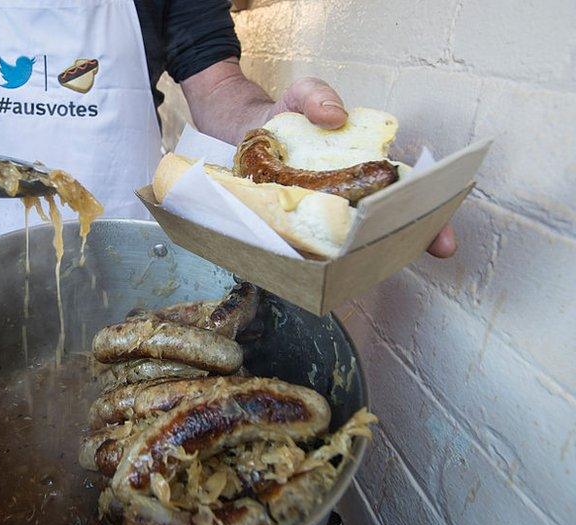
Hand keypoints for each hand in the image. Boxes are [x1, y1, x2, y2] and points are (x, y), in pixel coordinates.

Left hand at [269, 77, 456, 257]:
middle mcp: (350, 195)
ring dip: (354, 254)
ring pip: (345, 241)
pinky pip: (305, 242)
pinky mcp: (292, 222)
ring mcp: (321, 212)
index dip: (428, 213)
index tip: (444, 240)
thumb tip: (336, 117)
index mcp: (367, 166)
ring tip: (363, 263)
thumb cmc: (289, 115)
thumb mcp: (304, 94)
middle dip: (401, 239)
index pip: (404, 191)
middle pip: (382, 223)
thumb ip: (319, 95)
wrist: (246, 132)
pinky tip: (314, 263)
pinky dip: (310, 253)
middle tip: (416, 252)